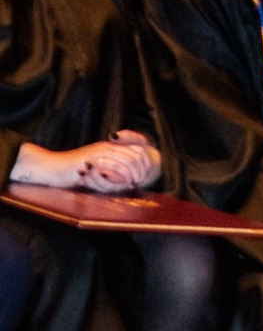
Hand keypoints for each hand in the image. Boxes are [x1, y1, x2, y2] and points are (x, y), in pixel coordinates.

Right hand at [14, 136, 158, 191]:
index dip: (143, 162)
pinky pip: (115, 167)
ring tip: (133, 183)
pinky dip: (122, 176)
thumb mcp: (93, 166)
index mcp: (108, 146)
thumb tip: (123, 178)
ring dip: (133, 173)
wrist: (50, 168)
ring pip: (128, 160)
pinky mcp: (94, 161)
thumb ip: (108, 168)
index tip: (142, 174)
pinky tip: (123, 184)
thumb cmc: (69, 171)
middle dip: (141, 169)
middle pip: (135, 155)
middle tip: (139, 181)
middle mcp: (106, 147)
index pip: (136, 149)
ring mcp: (100, 153)